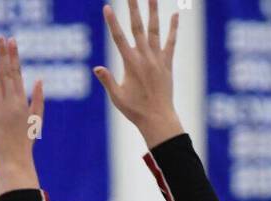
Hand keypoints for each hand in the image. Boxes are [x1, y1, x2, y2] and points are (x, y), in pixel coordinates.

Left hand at [0, 36, 43, 194]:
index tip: (11, 41)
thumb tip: (39, 79)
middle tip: (0, 37)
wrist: (12, 162)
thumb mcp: (36, 121)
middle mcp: (9, 104)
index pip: (17, 74)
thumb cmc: (25, 143)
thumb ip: (38, 100)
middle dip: (3, 54)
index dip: (14, 56)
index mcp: (22, 103)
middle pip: (5, 74)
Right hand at [95, 1, 183, 148]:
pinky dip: (173, 29)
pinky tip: (174, 15)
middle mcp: (144, 58)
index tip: (106, 7)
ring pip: (154, 30)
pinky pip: (170, 43)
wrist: (158, 119)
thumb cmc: (135, 111)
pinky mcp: (167, 64)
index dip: (112, 22)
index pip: (118, 38)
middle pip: (137, 27)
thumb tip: (96, 68)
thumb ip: (107, 80)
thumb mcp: (117, 97)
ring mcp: (157, 59)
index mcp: (130, 64)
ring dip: (153, 11)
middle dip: (133, 9)